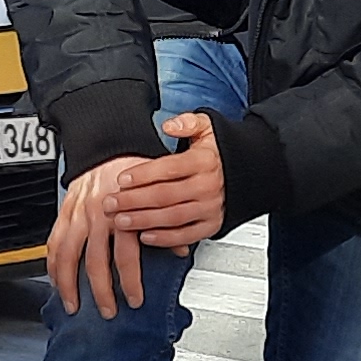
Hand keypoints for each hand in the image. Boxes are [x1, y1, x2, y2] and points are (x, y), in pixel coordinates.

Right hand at [44, 122, 226, 314]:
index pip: (126, 257)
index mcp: (124, 213)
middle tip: (107, 311)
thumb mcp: (159, 190)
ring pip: (68, 256)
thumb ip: (167, 222)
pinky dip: (52, 263)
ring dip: (69, 284)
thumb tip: (179, 249)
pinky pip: (54, 241)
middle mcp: (99, 216)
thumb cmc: (133, 164)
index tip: (135, 300)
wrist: (107, 140)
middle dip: (101, 292)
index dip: (130, 283)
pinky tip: (55, 280)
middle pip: (95, 263)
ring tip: (73, 305)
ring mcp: (79, 214)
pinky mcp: (65, 211)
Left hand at [118, 112, 227, 250]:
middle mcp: (208, 186)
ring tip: (120, 221)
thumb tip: (169, 126)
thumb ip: (187, 122)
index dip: (143, 174)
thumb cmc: (217, 152)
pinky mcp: (212, 224)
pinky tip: (145, 236)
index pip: (169, 168)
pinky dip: (165, 238)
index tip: (121, 179)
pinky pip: (187, 235)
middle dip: (134, 201)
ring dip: (143, 221)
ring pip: (173, 217)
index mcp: (204, 161)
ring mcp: (211, 207)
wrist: (249, 171)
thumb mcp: (207, 127)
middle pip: (165, 195)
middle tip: (111, 203)